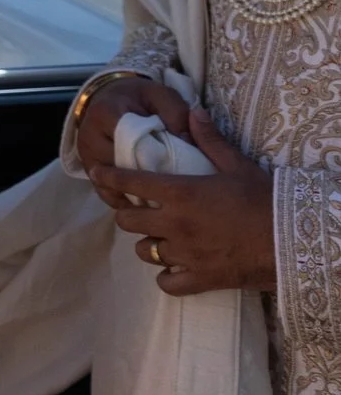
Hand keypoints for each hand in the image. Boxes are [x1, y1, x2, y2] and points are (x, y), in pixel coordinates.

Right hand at [75, 74, 192, 195]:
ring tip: (161, 201)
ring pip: (110, 183)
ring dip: (135, 193)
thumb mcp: (162, 95)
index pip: (127, 138)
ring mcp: (86, 154)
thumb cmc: (140, 98)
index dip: (152, 152)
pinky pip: (105, 192)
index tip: (177, 163)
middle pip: (119, 164)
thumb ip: (177, 113)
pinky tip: (145, 204)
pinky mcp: (87, 168)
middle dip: (146, 178)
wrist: (111, 97)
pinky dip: (125, 200)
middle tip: (174, 190)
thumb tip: (188, 143)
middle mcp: (89, 134)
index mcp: (106, 112)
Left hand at [88, 107, 275, 294]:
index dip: (109, 178)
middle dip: (129, 214)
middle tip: (140, 210)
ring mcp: (186, 254)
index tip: (98, 174)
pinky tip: (173, 268)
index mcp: (180, 194)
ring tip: (159, 237)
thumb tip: (193, 111)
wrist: (295, 240)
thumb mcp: (237, 165)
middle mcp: (175, 224)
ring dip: (148, 243)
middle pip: (128, 221)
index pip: (130, 184)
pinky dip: (166, 276)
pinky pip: (167, 283)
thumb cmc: (266, 199)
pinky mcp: (201, 278)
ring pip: (145, 251)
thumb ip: (210, 140)